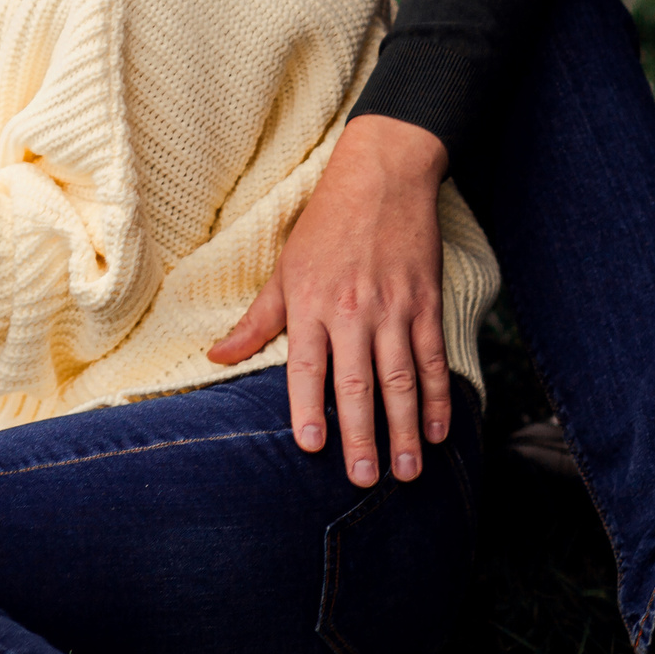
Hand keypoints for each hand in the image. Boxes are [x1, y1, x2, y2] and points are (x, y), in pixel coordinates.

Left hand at [207, 113, 450, 487]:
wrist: (382, 175)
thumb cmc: (325, 226)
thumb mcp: (284, 269)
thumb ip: (256, 321)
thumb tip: (217, 357)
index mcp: (310, 302)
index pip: (308, 365)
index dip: (309, 407)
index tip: (312, 447)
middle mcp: (352, 309)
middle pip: (357, 381)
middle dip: (362, 434)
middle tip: (366, 478)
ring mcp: (393, 307)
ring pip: (400, 377)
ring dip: (405, 427)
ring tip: (406, 471)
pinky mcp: (425, 302)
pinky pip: (432, 357)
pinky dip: (437, 396)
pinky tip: (437, 431)